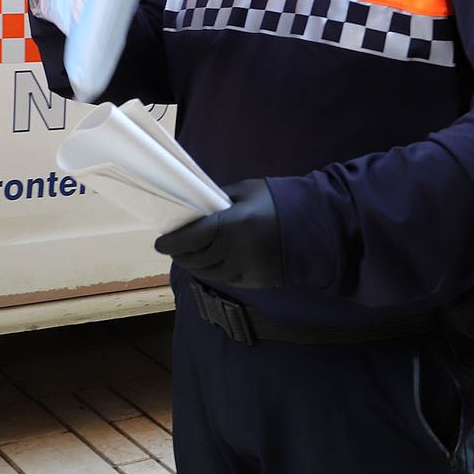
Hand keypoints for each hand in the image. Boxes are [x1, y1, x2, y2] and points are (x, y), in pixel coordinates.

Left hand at [154, 179, 283, 288]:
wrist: (314, 227)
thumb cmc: (278, 202)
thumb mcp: (246, 191)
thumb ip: (218, 200)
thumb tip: (196, 208)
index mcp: (231, 224)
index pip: (190, 238)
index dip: (171, 242)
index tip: (159, 243)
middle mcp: (235, 250)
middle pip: (194, 258)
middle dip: (179, 254)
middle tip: (171, 248)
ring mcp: (245, 269)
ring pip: (207, 272)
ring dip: (192, 265)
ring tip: (186, 256)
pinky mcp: (254, 282)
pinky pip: (224, 279)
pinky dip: (211, 272)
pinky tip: (207, 264)